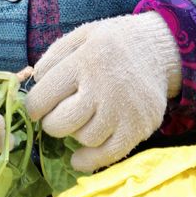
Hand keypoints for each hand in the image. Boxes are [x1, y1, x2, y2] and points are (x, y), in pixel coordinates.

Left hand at [26, 12, 181, 173]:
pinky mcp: (139, 128)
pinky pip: (108, 156)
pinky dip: (89, 160)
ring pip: (84, 139)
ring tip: (83, 119)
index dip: (34, 106)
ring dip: (76, 134)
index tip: (38, 107)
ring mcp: (123, 110)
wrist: (160, 48)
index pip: (43, 97)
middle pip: (61, 124)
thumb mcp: (82, 35)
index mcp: (85, 61)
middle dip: (53, 123)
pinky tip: (79, 157)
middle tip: (59, 114)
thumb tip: (35, 85)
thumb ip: (53, 56)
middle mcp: (103, 87)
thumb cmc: (114, 42)